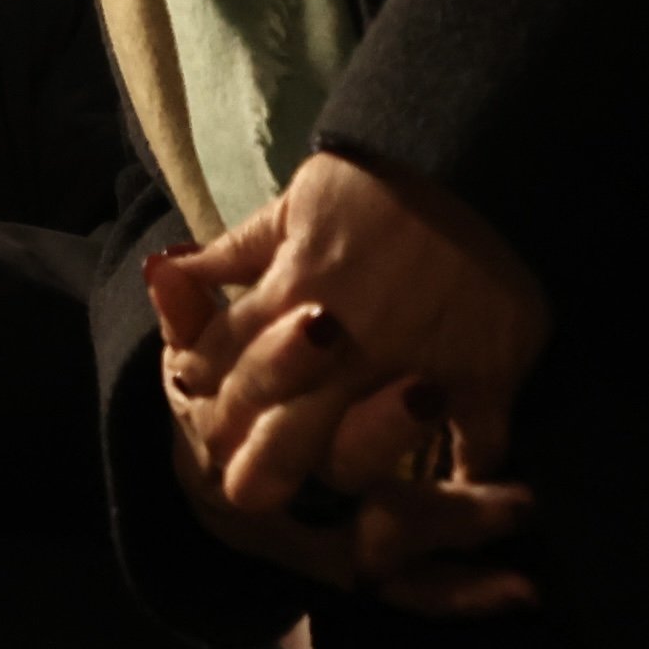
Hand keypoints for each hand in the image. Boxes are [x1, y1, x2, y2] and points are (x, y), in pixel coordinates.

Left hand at [150, 150, 551, 599]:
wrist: (480, 152)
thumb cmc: (379, 179)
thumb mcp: (294, 205)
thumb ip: (234, 254)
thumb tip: (166, 272)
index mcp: (290, 292)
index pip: (223, 362)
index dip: (208, 395)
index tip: (204, 418)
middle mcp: (342, 342)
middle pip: (277, 431)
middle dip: (255, 467)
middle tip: (251, 492)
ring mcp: (412, 367)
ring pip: (356, 457)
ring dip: (344, 474)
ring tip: (338, 495)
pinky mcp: (481, 378)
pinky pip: (472, 451)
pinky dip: (468, 480)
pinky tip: (456, 496)